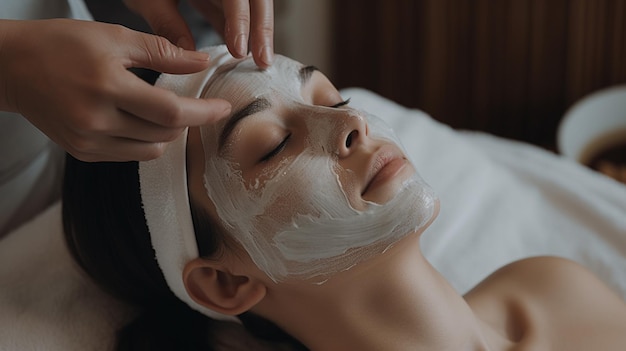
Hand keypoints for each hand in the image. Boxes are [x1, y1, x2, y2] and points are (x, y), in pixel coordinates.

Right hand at [0, 19, 230, 161]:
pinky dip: (143, 140)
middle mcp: (97, 121)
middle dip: (186, 119)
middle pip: (165, 134)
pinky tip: (137, 121)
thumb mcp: (114, 38)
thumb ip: (162, 53)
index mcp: (107, 87)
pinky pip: (129, 155)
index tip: (223, 108)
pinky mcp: (82, 153)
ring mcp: (88, 142)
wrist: (12, 67)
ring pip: (151, 150)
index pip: (171, 112)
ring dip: (166, 133)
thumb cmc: (60, 44)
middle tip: (189, 101)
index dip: (204, 112)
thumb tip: (201, 62)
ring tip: (160, 110)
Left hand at [124, 0, 273, 67]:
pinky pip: (237, 11)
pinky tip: (240, 52)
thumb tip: (188, 55)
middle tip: (262, 61)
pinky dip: (240, 30)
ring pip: (252, 6)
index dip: (240, 21)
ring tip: (258, 61)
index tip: (238, 49)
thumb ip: (168, 25)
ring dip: (256, 33)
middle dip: (261, 29)